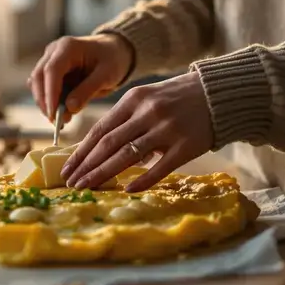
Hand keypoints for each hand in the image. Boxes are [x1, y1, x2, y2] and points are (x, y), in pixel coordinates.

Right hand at [28, 34, 133, 120]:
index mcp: (68, 47)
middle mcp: (54, 51)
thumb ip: (88, 90)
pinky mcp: (50, 71)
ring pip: (36, 84)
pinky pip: (43, 87)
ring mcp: (49, 60)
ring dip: (45, 103)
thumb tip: (69, 108)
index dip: (50, 93)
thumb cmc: (112, 59)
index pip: (52, 70)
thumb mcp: (106, 75)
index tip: (53, 114)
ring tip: (61, 120)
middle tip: (56, 122)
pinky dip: (49, 101)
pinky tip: (61, 113)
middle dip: (44, 101)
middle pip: (38, 77)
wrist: (113, 51)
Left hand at [61, 70, 211, 192]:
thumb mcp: (147, 99)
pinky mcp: (185, 146)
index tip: (68, 168)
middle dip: (87, 166)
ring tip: (88, 187)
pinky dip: (142, 180)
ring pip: (128, 156)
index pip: (100, 129)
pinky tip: (127, 190)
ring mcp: (167, 129)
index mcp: (134, 100)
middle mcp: (148, 113)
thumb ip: (126, 120)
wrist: (217, 94)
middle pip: (109, 144)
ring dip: (104, 174)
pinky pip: (160, 167)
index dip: (82, 151)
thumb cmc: (176, 98)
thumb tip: (101, 150)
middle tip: (71, 183)